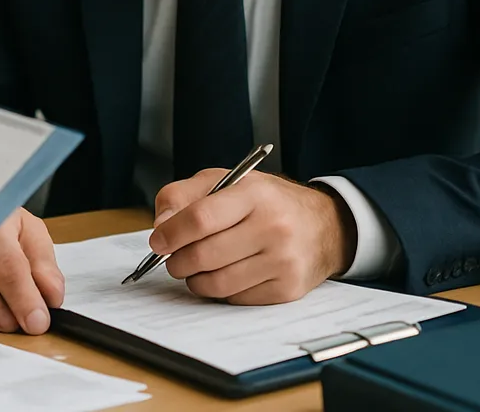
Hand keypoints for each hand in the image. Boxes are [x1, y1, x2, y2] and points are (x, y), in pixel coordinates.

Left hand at [150, 170, 356, 303]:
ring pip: (218, 283)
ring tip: (193, 268)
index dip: (172, 233)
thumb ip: (183, 195)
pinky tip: (222, 275)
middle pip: (205, 255)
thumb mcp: (224, 181)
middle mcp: (272, 227)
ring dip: (195, 280)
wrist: (322, 225)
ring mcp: (282, 261)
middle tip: (171, 259)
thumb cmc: (264, 201)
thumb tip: (160, 227)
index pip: (201, 218)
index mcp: (253, 193)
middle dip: (177, 261)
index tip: (157, 242)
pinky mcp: (288, 289)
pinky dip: (219, 291)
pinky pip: (236, 298)